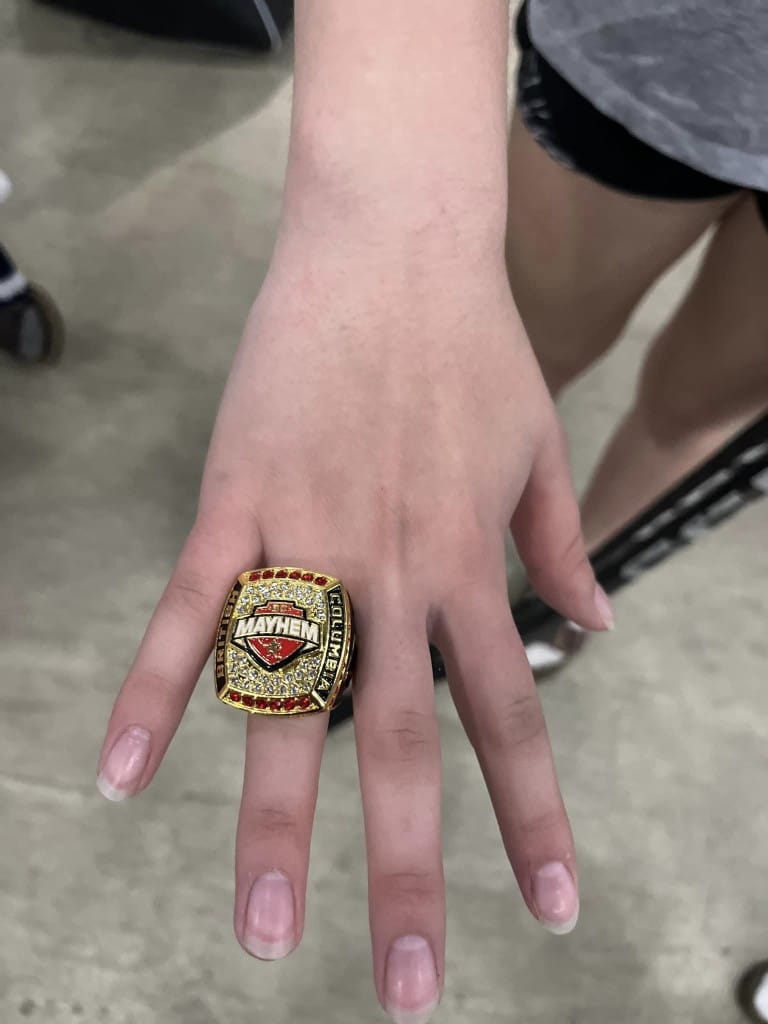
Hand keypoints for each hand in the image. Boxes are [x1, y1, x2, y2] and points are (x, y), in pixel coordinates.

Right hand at [97, 228, 610, 1022]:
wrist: (396, 244)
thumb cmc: (471, 343)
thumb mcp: (539, 444)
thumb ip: (561, 542)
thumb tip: (598, 620)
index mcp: (467, 562)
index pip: (510, 718)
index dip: (533, 820)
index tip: (549, 910)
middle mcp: (392, 571)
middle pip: (401, 747)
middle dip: (407, 874)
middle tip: (405, 992)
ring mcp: (309, 539)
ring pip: (289, 702)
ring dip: (272, 825)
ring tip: (262, 935)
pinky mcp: (237, 500)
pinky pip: (191, 611)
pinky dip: (152, 692)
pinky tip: (115, 773)